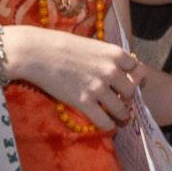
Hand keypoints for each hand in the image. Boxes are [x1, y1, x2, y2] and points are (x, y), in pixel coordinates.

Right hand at [0, 27, 146, 130]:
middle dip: (126, 97)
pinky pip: (104, 121)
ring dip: (121, 115)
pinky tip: (107, 125)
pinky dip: (108, 125)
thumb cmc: (59, 44)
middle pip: (131, 91)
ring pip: (120, 109)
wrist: (34, 52)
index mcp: (114, 53)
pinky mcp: (83, 102)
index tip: (126, 82)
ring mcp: (98, 88)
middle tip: (120, 100)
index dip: (132, 77)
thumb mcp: (91, 45)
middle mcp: (111, 71)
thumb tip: (119, 71)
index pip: (137, 69)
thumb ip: (107, 57)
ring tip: (119, 117)